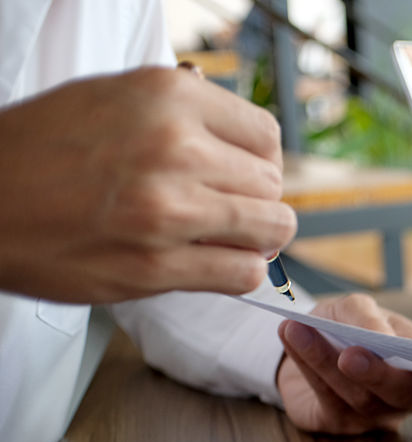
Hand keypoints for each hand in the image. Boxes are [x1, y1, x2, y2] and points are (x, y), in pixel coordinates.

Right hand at [0, 67, 295, 302]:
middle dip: (257, 202)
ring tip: (228, 239)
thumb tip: (243, 142)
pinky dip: (238, 272)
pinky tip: (212, 263)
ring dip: (257, 239)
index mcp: (167, 96)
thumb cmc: (40, 150)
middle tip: (230, 212)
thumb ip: (182, 114)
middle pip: (271, 185)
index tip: (244, 175)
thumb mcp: (113, 98)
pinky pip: (242, 273)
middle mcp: (175, 147)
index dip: (261, 161)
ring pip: (271, 228)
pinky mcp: (157, 265)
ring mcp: (168, 209)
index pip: (265, 135)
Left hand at [276, 294, 411, 434]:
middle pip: (402, 394)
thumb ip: (368, 318)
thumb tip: (376, 336)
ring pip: (359, 397)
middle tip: (351, 355)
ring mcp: (374, 415)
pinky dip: (308, 367)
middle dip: (377, 374)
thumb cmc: (343, 326)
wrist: (304, 343)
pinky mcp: (339, 424)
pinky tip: (293, 338)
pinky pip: (327, 401)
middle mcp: (404, 395)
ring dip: (327, 363)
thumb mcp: (355, 308)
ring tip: (302, 331)